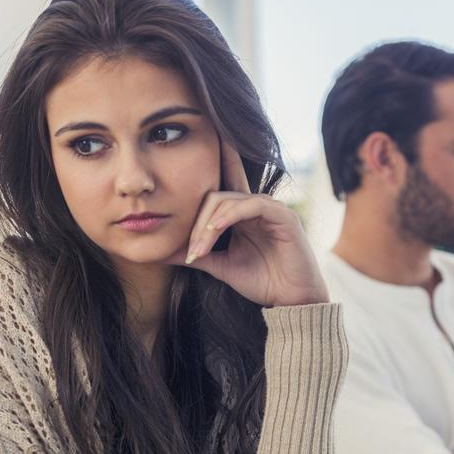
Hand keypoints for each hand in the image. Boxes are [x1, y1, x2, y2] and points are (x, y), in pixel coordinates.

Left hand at [166, 140, 328, 307]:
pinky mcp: (282, 215)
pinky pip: (251, 205)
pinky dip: (230, 216)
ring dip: (208, 225)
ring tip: (199, 250)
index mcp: (243, 214)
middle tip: (191, 252)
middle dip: (198, 223)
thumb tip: (162, 252)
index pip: (224, 184)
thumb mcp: (220, 266)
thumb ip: (196, 255)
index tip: (194, 153)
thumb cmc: (262, 282)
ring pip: (230, 200)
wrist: (291, 301)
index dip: (215, 161)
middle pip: (216, 196)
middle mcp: (256, 206)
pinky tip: (216, 229)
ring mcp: (271, 208)